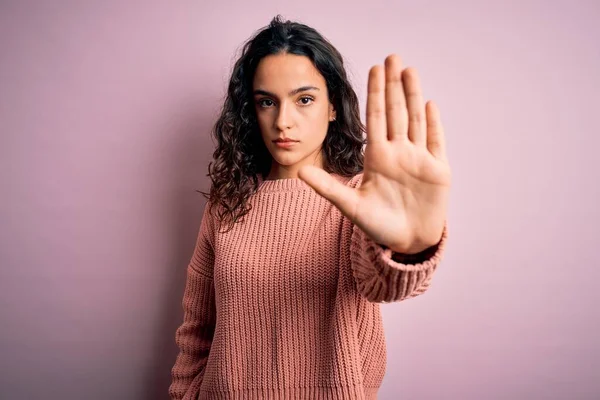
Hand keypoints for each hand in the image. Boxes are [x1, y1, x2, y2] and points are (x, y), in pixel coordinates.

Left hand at [298, 54, 450, 253]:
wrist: (407, 242)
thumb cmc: (378, 226)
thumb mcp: (350, 206)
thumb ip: (327, 188)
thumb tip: (300, 172)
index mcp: (377, 157)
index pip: (375, 118)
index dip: (375, 93)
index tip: (373, 69)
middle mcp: (398, 153)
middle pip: (395, 111)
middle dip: (393, 85)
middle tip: (392, 56)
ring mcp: (418, 159)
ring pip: (414, 120)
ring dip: (412, 95)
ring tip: (409, 70)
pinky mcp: (438, 170)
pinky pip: (435, 141)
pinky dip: (433, 123)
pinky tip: (429, 104)